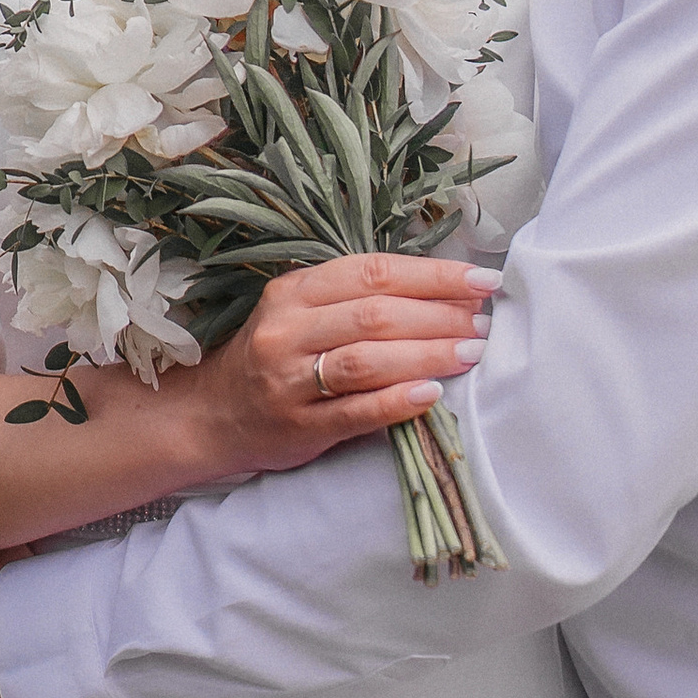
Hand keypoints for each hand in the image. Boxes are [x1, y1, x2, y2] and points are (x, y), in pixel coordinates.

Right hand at [186, 252, 497, 484]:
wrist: (214, 415)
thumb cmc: (277, 356)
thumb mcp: (303, 312)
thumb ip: (359, 298)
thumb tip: (448, 293)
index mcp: (294, 291)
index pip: (372, 272)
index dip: (432, 275)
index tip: (480, 281)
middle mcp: (287, 330)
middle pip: (374, 314)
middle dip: (438, 316)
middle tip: (483, 324)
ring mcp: (289, 380)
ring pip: (366, 360)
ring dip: (426, 355)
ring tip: (471, 354)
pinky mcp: (298, 426)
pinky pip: (355, 412)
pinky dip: (397, 401)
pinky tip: (432, 394)